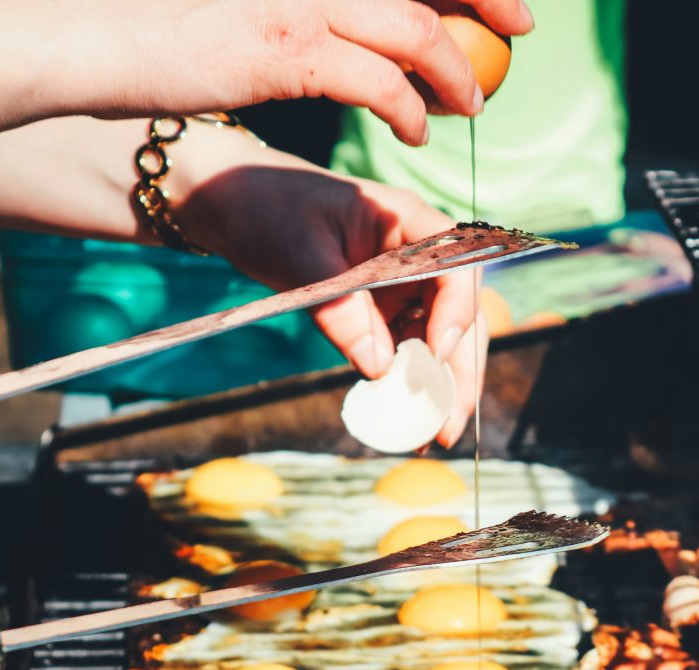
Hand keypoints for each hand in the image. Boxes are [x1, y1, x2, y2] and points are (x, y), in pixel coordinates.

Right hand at [0, 0, 533, 168]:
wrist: (93, 37)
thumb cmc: (165, 17)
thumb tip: (355, 12)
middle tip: (522, 28)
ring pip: (416, 29)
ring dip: (455, 71)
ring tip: (468, 102)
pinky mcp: (285, 50)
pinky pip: (377, 81)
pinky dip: (409, 107)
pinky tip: (415, 131)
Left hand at [176, 126, 485, 445]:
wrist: (238, 203)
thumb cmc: (270, 208)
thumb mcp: (301, 255)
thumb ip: (342, 308)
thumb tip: (378, 367)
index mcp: (411, 223)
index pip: (457, 269)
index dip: (455, 314)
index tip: (436, 355)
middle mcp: (420, 256)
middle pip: (461, 315)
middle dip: (459, 373)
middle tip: (448, 426)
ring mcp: (405, 285)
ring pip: (441, 340)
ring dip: (439, 387)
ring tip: (432, 436)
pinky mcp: (385, 309)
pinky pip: (406, 349)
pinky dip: (408, 382)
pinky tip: (403, 416)